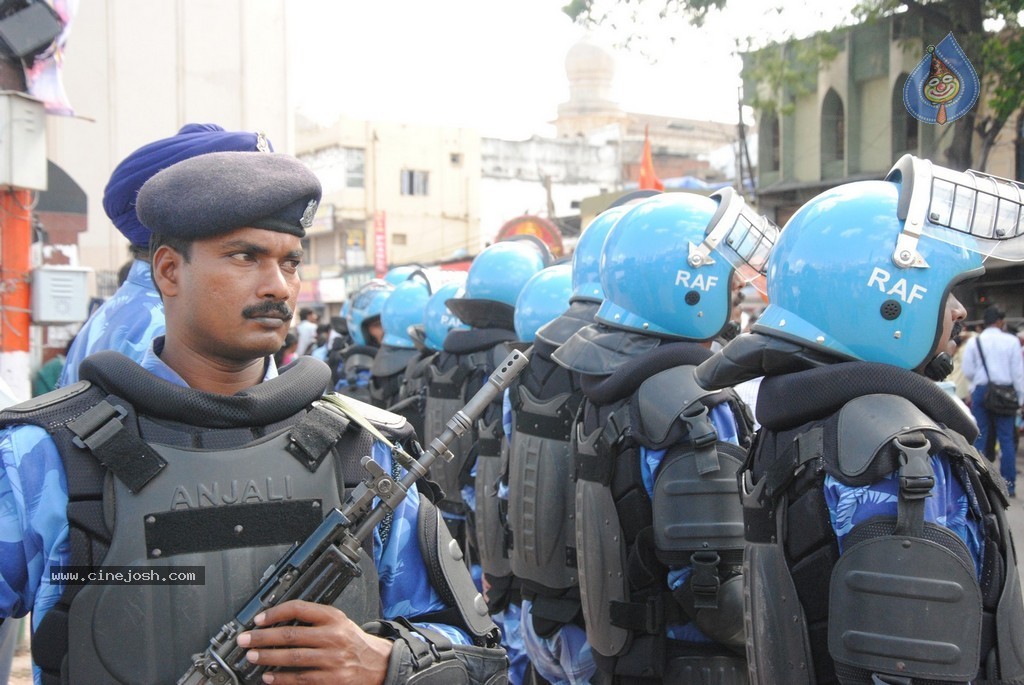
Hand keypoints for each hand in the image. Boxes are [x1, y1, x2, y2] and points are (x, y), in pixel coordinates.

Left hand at [237, 599, 392, 684]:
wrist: (378, 664)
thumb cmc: (353, 642)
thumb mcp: (339, 622)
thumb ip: (313, 619)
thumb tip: (277, 622)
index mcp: (334, 618)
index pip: (299, 609)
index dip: (275, 613)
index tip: (259, 619)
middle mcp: (333, 637)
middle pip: (291, 636)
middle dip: (263, 638)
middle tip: (246, 640)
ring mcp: (332, 660)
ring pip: (293, 658)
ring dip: (268, 658)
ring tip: (252, 657)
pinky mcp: (331, 680)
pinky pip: (300, 679)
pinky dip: (281, 679)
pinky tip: (268, 677)